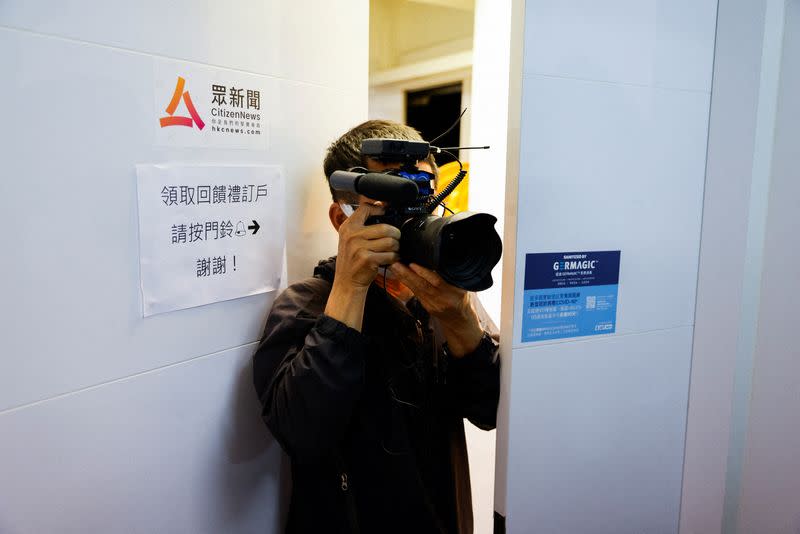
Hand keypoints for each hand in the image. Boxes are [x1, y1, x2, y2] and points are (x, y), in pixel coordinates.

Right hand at [325, 202, 399, 330]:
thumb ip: (361, 224)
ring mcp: (359, 248)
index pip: (365, 208)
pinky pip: (390, 255)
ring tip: (393, 250)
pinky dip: (394, 257)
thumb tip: (381, 205)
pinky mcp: (368, 260)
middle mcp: (352, 235)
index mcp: (348, 227)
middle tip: (396, 238)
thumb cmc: (351, 259)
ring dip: (396, 246)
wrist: (346, 282)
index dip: (379, 208)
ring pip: (390, 241)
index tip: (386, 213)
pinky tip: (391, 259)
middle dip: (395, 233)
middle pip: (385, 227)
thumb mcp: (349, 238)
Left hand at [388, 263, 482, 356]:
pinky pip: (415, 292)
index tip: (412, 264)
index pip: (436, 282)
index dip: (424, 273)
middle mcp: (440, 300)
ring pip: (416, 289)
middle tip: (396, 264)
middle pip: (422, 285)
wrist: (459, 320)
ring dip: (403, 277)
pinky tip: (399, 275)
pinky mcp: (425, 305)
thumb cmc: (463, 299)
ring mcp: (431, 304)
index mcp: (452, 294)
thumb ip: (453, 276)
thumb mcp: (464, 287)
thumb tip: (442, 260)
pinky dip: (406, 282)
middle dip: (407, 274)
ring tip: (394, 267)